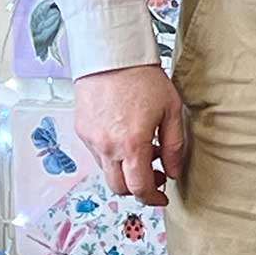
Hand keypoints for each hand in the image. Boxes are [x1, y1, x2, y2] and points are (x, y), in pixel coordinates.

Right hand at [72, 64, 186, 207]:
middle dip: (138, 188)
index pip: (138, 188)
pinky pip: (97, 154)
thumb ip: (174, 147)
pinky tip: (126, 138)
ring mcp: (91, 140)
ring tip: (144, 148)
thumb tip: (174, 172)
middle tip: (155, 175)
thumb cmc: (144, 79)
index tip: (162, 198)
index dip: (152, 198)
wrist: (112, 56)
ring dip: (125, 170)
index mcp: (132, 144)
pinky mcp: (81, 131)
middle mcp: (107, 147)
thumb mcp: (171, 111)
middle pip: (118, 187)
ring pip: (107, 171)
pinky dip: (113, 155)